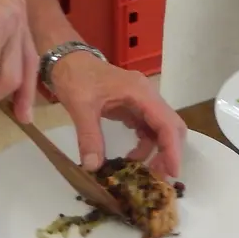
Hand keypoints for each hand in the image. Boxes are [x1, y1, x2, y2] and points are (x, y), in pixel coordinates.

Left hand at [50, 51, 187, 177]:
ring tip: (141, 172)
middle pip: (170, 126)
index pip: (166, 123)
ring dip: (155, 151)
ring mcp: (140, 101)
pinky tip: (131, 158)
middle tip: (158, 178)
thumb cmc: (76, 77)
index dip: (172, 149)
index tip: (172, 173)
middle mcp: (146, 96)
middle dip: (168, 153)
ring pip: (160, 129)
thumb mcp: (80, 107)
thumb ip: (89, 137)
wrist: (67, 59)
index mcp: (140, 92)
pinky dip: (144, 145)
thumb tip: (93, 167)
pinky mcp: (132, 106)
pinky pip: (146, 128)